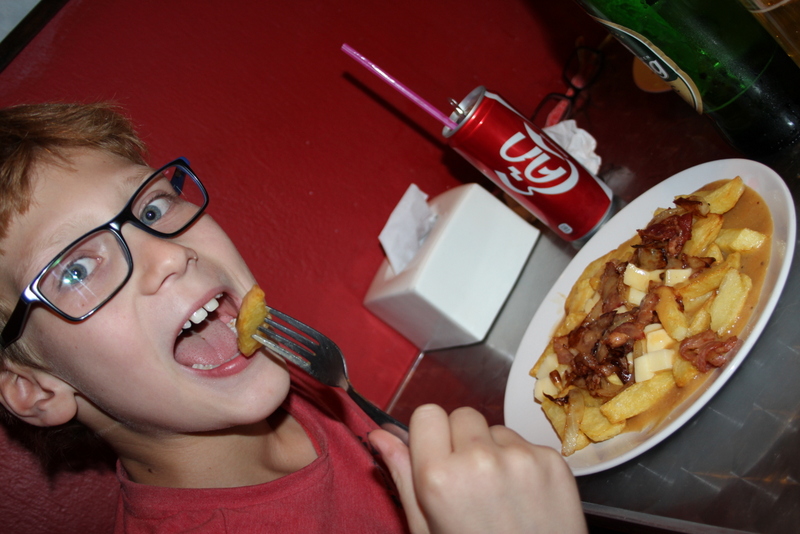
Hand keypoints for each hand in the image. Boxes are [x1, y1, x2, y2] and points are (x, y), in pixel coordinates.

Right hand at [369, 404, 586, 533]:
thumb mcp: (427, 528)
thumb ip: (403, 477)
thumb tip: (381, 436)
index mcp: (439, 477)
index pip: (427, 414)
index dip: (430, 435)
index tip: (437, 455)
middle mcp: (480, 459)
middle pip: (462, 415)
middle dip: (462, 440)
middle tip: (469, 480)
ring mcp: (520, 457)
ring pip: (495, 429)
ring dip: (493, 450)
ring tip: (498, 492)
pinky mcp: (552, 461)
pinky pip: (526, 443)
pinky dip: (522, 462)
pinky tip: (522, 495)